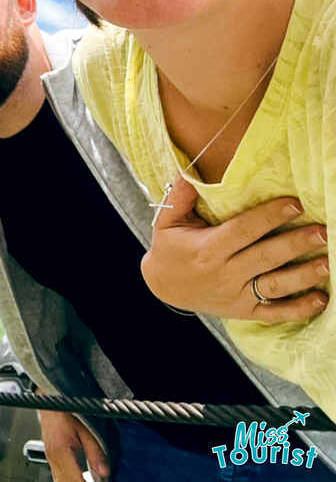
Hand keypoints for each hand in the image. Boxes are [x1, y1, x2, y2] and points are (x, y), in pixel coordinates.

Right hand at [38, 410, 107, 481]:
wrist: (50, 402)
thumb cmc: (66, 411)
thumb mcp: (86, 429)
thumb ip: (95, 451)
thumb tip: (104, 472)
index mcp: (61, 451)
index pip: (75, 480)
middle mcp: (53, 457)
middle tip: (95, 481)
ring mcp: (50, 459)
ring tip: (87, 480)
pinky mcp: (51, 458)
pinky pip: (58, 477)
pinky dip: (69, 481)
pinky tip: (79, 479)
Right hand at [141, 177, 328, 320]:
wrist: (162, 287)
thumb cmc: (169, 248)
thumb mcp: (167, 221)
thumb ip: (182, 196)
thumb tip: (189, 168)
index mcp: (207, 249)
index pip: (243, 230)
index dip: (269, 216)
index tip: (294, 203)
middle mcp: (224, 274)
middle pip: (265, 257)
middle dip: (296, 244)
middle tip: (323, 232)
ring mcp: (235, 295)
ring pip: (274, 286)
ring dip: (303, 275)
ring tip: (327, 263)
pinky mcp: (244, 311)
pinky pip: (274, 313)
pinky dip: (299, 309)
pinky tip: (320, 299)